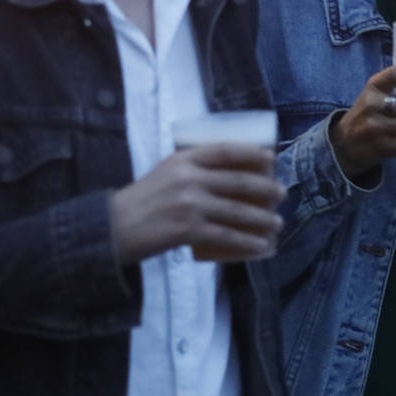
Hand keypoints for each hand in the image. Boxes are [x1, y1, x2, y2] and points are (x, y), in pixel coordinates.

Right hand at [110, 143, 285, 263]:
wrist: (113, 229)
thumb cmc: (141, 202)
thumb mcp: (165, 173)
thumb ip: (192, 170)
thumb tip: (229, 174)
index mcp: (183, 159)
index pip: (225, 149)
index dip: (252, 152)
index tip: (271, 158)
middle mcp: (188, 178)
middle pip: (238, 181)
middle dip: (266, 188)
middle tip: (282, 194)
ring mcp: (189, 204)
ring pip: (237, 210)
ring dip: (263, 218)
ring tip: (277, 223)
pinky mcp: (188, 230)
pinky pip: (227, 236)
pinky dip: (248, 242)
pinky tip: (261, 246)